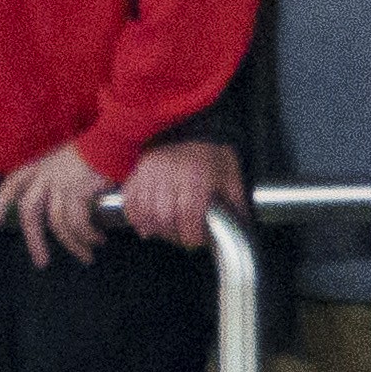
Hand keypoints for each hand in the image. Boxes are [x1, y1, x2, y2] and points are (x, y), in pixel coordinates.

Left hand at [0, 140, 111, 266]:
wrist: (114, 139)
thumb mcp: (69, 158)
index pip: (13, 184)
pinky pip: (77, 221)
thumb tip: (64, 200)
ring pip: (57, 223)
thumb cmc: (97, 149)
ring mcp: (61, 184)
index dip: (0, 204)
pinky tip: (96, 239)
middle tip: (41, 261)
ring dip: (72, 244)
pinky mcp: (78, 191)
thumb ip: (59, 174)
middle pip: (30, 211)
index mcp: (41, 166)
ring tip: (85, 257)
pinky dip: (86, 235)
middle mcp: (46, 175)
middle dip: (34, 240)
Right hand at [121, 135, 244, 250]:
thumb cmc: (213, 156)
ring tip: (167, 232)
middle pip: (164, 216)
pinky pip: (129, 199)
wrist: (193, 131)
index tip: (197, 240)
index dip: (191, 234)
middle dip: (174, 234)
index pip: (188, 214)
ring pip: (145, 210)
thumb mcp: (231, 177)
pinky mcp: (138, 172)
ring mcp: (150, 172)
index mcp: (196, 176)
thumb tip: (240, 227)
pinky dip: (135, 216)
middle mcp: (170, 174)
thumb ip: (235, 203)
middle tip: (183, 238)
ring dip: (154, 228)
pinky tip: (145, 226)